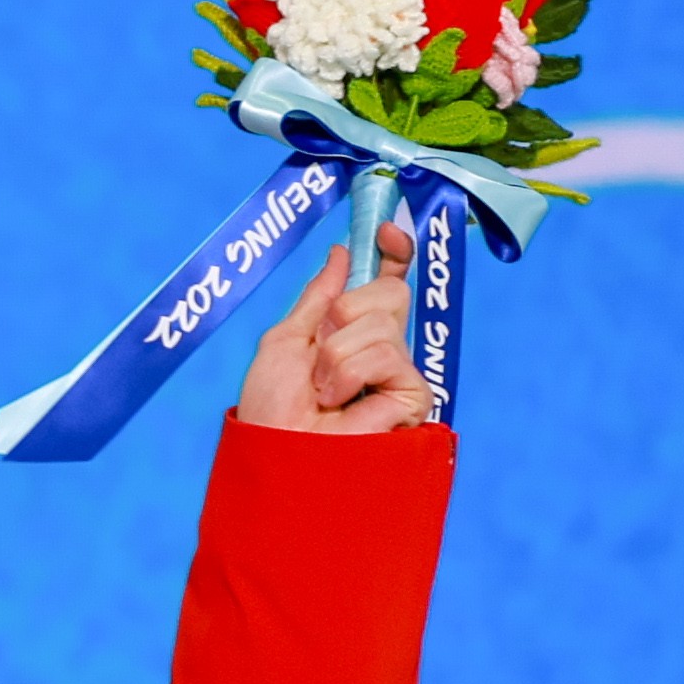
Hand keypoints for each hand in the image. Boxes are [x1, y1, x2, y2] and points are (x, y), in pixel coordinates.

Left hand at [232, 212, 437, 434]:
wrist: (278, 452)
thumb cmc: (271, 409)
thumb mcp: (285, 340)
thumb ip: (317, 298)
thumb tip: (341, 253)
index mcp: (350, 330)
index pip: (387, 280)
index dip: (395, 252)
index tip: (385, 231)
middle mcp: (380, 347)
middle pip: (391, 291)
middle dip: (345, 313)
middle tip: (320, 351)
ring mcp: (398, 371)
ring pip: (383, 322)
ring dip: (337, 353)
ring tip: (322, 391)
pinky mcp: (412, 395)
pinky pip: (388, 355)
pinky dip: (351, 373)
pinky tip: (340, 402)